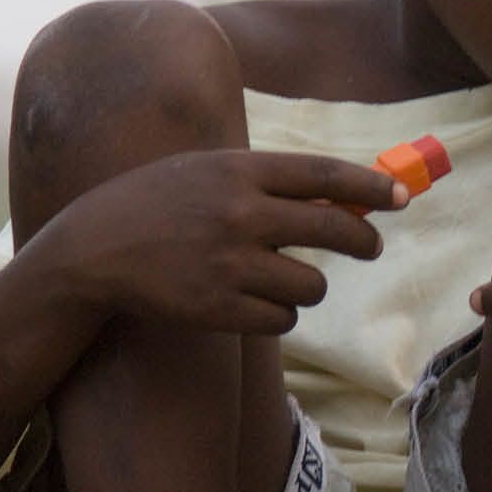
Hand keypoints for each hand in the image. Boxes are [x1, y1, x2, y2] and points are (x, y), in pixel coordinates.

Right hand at [38, 149, 403, 333]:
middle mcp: (238, 214)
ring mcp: (228, 264)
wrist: (91, 250)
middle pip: (335, 230)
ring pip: (313, 286)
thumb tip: (344, 199)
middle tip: (370, 245)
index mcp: (238, 171)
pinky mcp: (217, 309)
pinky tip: (255, 303)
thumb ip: (269, 182)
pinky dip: (279, 315)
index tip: (400, 196)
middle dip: (364, 241)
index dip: (371, 186)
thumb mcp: (207, 172)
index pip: (325, 176)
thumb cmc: (157, 204)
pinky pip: (283, 320)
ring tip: (282, 278)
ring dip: (309, 286)